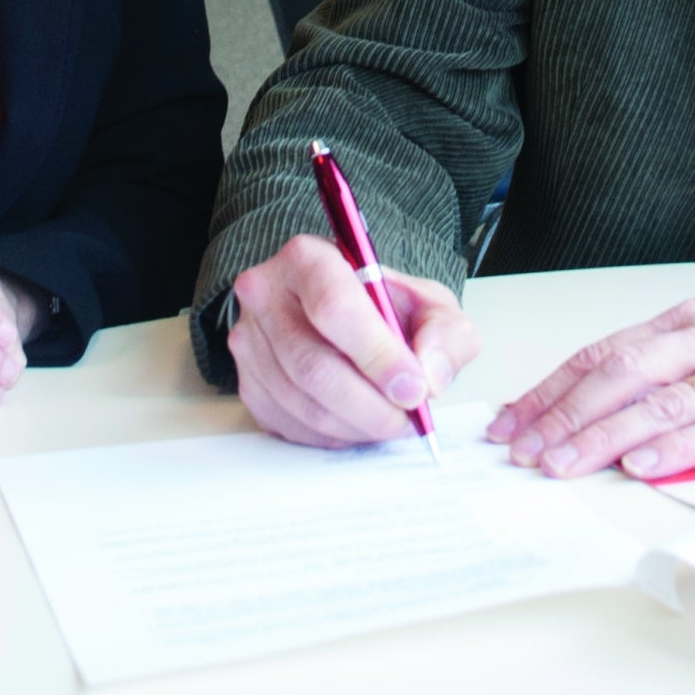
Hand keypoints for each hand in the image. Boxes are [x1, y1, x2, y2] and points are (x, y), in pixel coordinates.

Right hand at [228, 233, 481, 448]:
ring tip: (392, 421)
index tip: (414, 388)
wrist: (347, 319)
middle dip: (371, 404)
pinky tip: (360, 423)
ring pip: (303, 403)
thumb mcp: (430, 305)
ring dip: (357, 425)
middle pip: (313, 365)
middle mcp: (266, 295)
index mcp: (308, 259)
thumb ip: (445, 335)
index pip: (334, 307)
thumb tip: (430, 377)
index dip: (377, 355)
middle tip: (409, 417)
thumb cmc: (386, 308)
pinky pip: (291, 425)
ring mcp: (250, 343)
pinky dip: (336, 435)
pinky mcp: (249, 385)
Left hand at [488, 263, 694, 478]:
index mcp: (692, 319)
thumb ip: (680, 357)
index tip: (511, 417)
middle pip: (618, 375)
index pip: (604, 352)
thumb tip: (611, 400)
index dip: (552, 387)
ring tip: (560, 462)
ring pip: (660, 403)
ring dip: (603, 435)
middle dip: (561, 413)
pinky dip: (677, 447)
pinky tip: (642, 462)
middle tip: (519, 447)